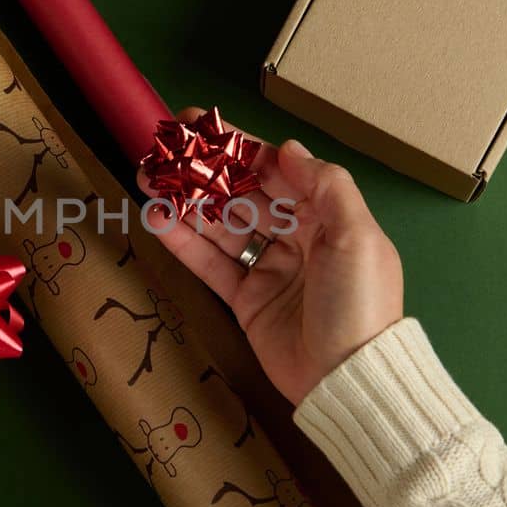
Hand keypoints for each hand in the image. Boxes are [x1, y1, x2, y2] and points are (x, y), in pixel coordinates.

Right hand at [140, 110, 402, 406]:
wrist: (347, 380)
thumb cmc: (359, 303)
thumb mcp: (357, 237)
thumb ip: (326, 186)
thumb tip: (287, 148)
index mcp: (327, 217)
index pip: (276, 171)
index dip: (238, 147)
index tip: (200, 126)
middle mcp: (297, 238)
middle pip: (242, 195)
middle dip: (204, 171)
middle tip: (161, 150)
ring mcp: (269, 268)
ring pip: (220, 226)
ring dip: (185, 201)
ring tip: (147, 178)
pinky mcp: (245, 300)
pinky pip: (210, 263)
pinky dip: (183, 241)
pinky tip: (157, 218)